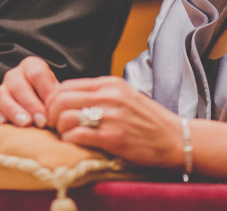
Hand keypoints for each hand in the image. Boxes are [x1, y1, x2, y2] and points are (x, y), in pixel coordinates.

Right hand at [0, 57, 59, 127]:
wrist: (40, 110)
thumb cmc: (51, 101)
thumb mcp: (57, 95)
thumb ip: (57, 99)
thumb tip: (57, 112)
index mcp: (32, 66)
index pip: (37, 73)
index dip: (46, 91)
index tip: (53, 109)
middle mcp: (14, 75)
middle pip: (18, 85)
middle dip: (31, 104)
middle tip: (41, 122)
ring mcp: (1, 89)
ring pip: (0, 95)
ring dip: (13, 110)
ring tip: (25, 124)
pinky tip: (3, 123)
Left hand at [45, 76, 183, 169]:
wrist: (175, 138)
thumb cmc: (148, 120)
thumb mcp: (125, 95)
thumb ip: (100, 94)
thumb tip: (71, 98)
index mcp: (110, 83)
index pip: (66, 85)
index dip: (53, 100)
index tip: (54, 112)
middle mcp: (109, 96)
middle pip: (60, 99)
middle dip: (51, 114)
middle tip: (54, 125)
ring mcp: (111, 116)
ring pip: (65, 117)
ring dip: (60, 128)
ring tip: (66, 134)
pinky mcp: (113, 137)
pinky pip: (77, 135)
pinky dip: (69, 140)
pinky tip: (75, 143)